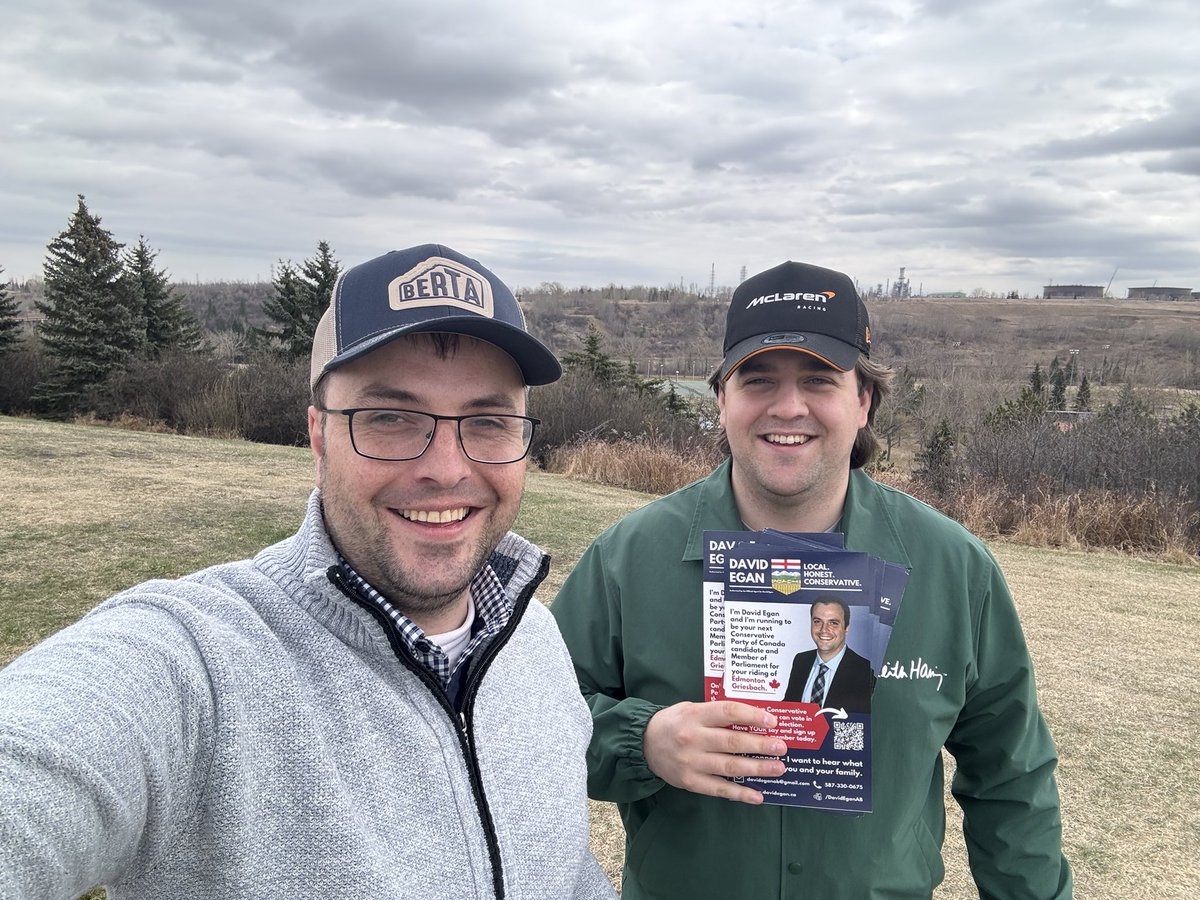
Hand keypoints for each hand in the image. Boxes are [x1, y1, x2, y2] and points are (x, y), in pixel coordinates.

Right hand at [643, 701, 787, 803]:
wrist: (643, 743)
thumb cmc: (673, 722)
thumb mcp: (691, 709)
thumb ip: (716, 714)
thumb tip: (752, 721)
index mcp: (695, 715)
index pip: (728, 712)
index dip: (752, 716)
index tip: (772, 721)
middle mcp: (693, 738)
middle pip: (732, 742)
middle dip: (761, 745)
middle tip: (781, 747)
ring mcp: (691, 762)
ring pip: (729, 766)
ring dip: (757, 768)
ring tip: (778, 768)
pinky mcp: (690, 781)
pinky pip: (719, 789)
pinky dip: (740, 793)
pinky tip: (757, 795)